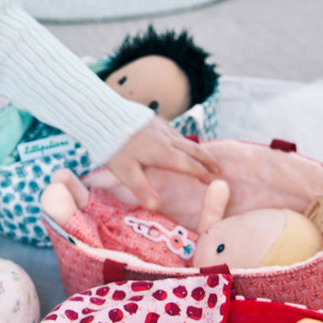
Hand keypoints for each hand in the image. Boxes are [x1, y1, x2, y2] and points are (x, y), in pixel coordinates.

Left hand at [102, 116, 221, 209]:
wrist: (104, 115)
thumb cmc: (113, 146)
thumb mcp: (125, 171)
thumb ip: (142, 189)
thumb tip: (156, 207)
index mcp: (163, 153)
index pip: (189, 165)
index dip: (203, 174)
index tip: (214, 181)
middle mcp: (167, 138)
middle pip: (194, 150)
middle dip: (208, 160)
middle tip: (219, 170)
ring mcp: (162, 127)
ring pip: (185, 139)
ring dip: (197, 150)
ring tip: (204, 158)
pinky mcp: (155, 120)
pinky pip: (175, 132)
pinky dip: (184, 141)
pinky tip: (180, 143)